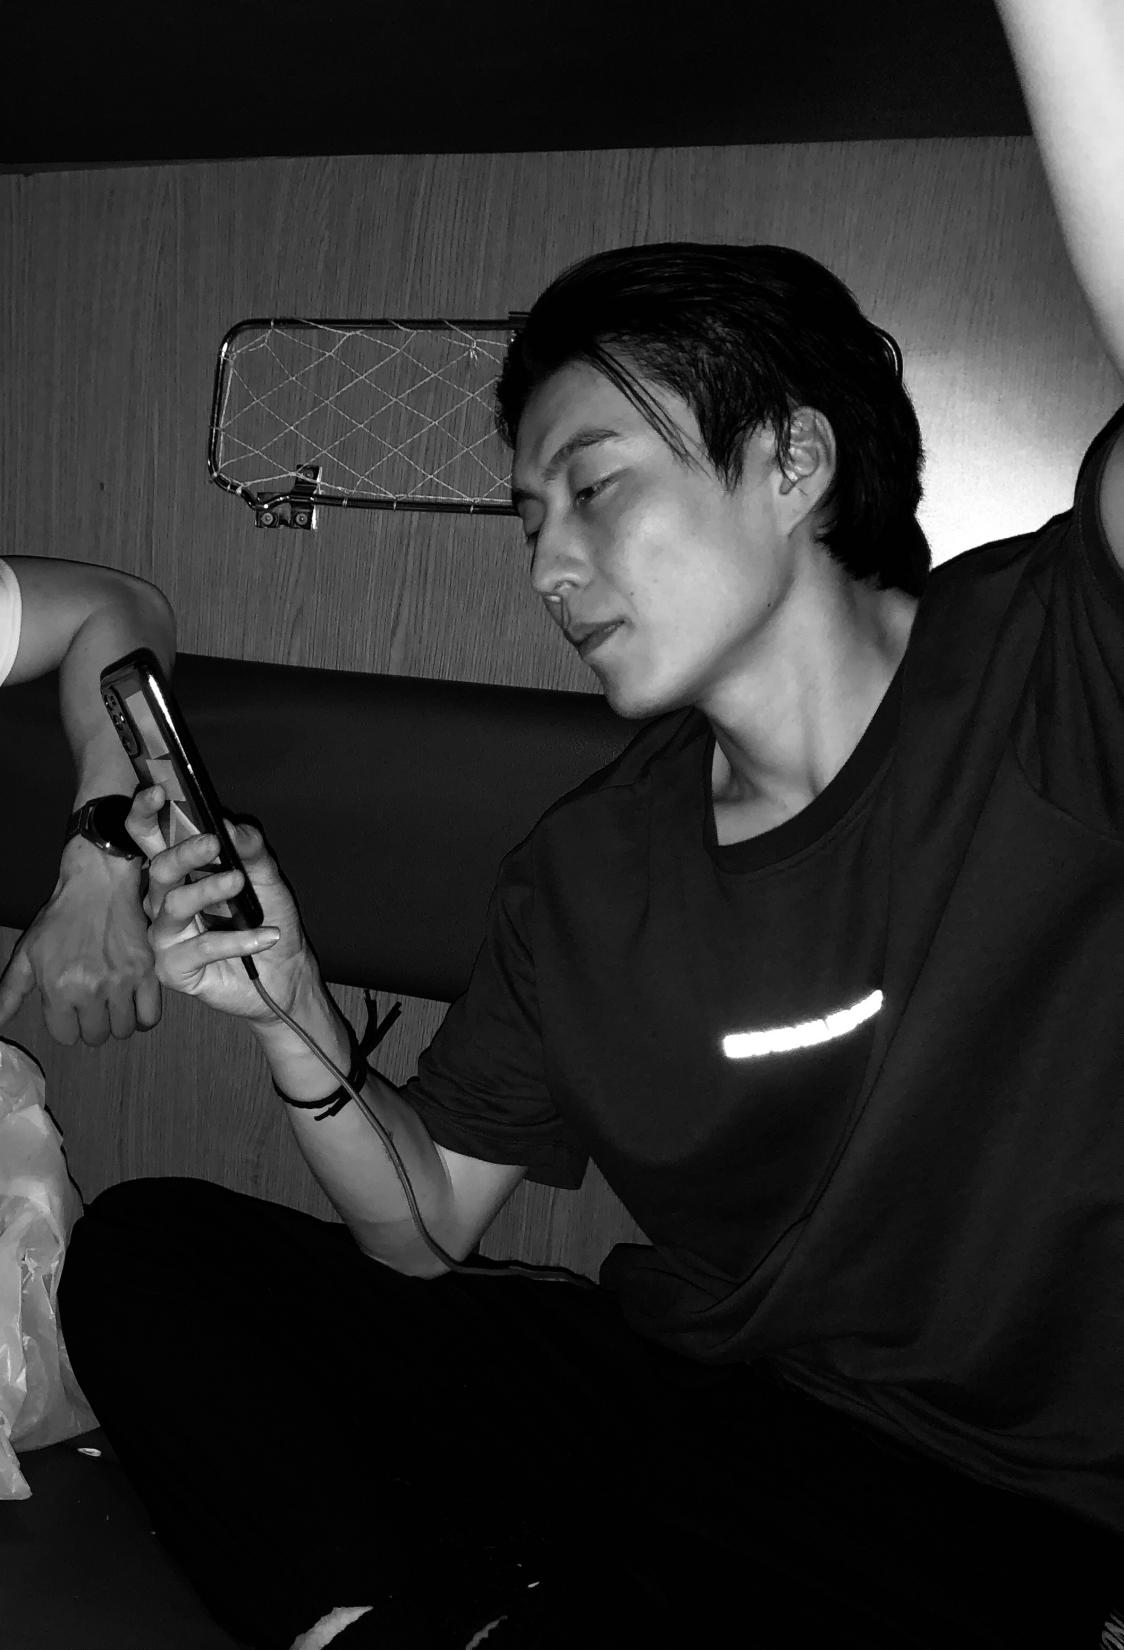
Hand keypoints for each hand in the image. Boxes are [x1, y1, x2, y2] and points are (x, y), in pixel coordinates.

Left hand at [0, 839, 161, 1044]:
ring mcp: (122, 982)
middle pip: (95, 1037)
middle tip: (92, 1005)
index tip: (71, 1009)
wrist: (99, 885)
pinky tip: (133, 1003)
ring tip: (113, 1003)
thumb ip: (9, 993)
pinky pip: (150, 1016)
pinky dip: (142, 1016)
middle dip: (91, 1025)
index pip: (65, 1036)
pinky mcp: (147, 973)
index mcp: (58, 988)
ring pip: (123, 1030)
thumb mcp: (26, 954)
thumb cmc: (60, 919)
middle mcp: (90, 990)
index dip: (67, 1024)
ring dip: (117, 1022)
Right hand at [127, 785, 305, 1023]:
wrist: (284, 976)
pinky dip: (237, 940)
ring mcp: (165, 936)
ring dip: (209, 891)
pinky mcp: (173, 968)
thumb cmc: (268, 920)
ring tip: (240, 884)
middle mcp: (165, 901)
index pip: (150, 838)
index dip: (146, 814)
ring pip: (174, 905)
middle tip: (213, 842)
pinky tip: (267, 936)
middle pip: (159, 869)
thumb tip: (230, 824)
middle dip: (184, 853)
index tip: (157, 792)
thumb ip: (250, 851)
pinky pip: (200, 948)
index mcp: (181, 873)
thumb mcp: (266, 879)